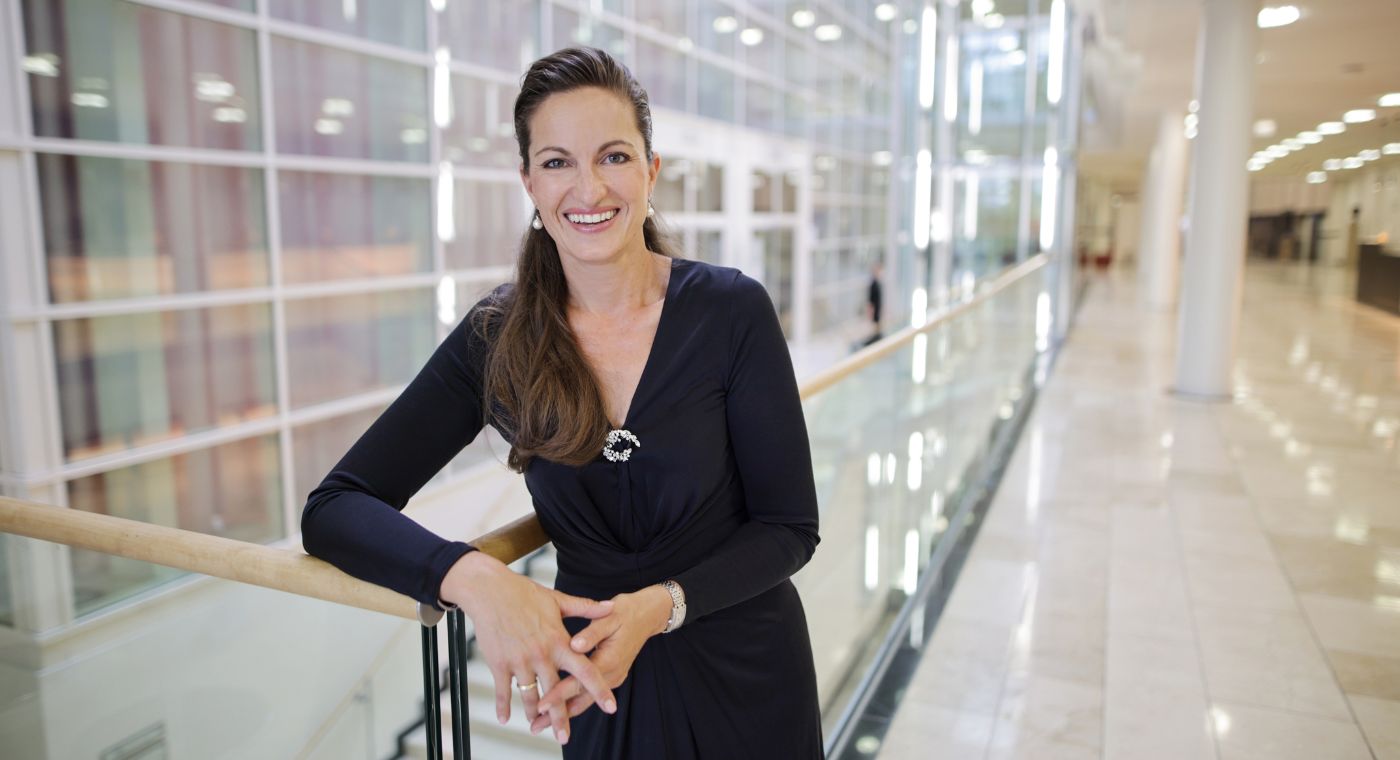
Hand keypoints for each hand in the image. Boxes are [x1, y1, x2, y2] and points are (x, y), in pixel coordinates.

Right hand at [439, 552, 617, 744]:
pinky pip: (503, 691)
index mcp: (559, 641)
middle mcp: (542, 654)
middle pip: (556, 692)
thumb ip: (585, 608)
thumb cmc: (524, 593)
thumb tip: (611, 607)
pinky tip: (506, 719)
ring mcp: (520, 660)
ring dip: (534, 715)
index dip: (599, 689)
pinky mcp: (499, 663)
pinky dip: (504, 707)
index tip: (611, 706)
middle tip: (565, 737)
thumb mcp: (558, 600)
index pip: (585, 669)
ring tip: (538, 729)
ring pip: (530, 695)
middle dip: (561, 717)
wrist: (490, 590)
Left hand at [531, 585, 672, 731]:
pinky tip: (558, 708)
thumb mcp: (610, 617)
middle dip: (557, 715)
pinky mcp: (611, 676)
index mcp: (609, 659)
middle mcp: (612, 674)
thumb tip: (574, 645)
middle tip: (535, 727)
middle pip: (580, 700)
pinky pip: (589, 693)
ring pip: (585, 700)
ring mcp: (613, 677)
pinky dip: (573, 702)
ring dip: (564, 713)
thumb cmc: (627, 612)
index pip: (579, 682)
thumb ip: (591, 633)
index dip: (558, 694)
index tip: (540, 706)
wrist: (648, 615)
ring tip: (541, 724)